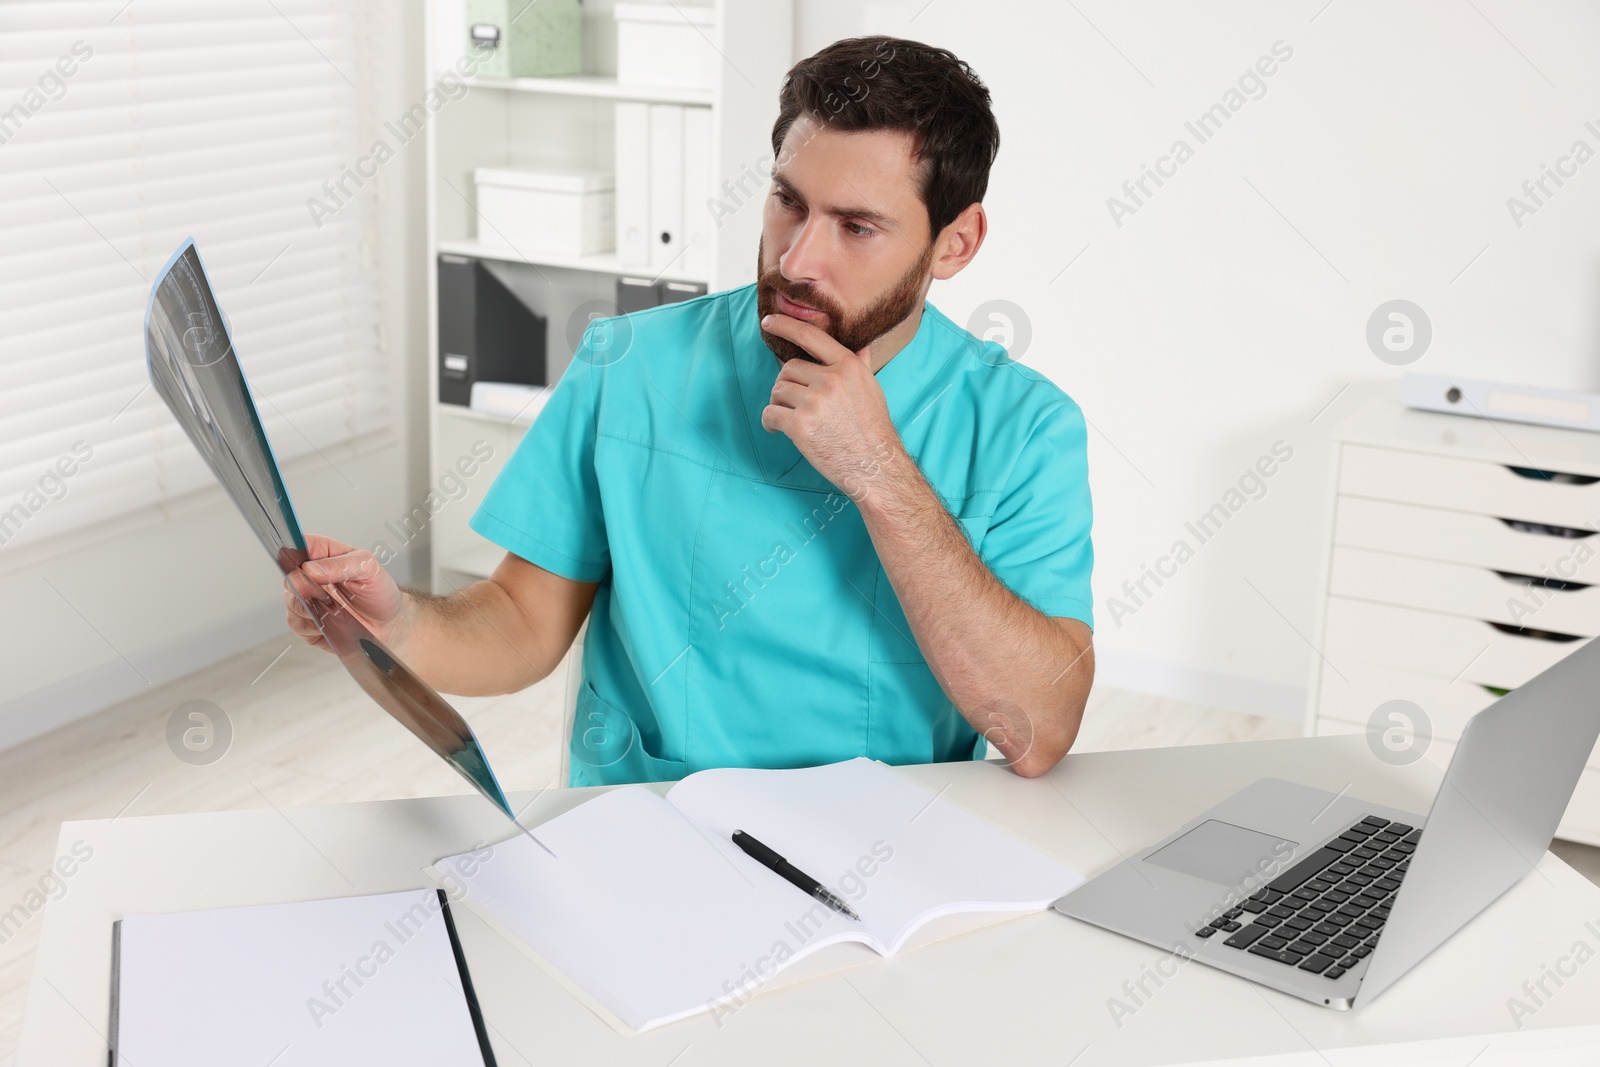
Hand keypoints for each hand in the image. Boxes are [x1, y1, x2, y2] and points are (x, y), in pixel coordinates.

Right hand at [283, 534, 407, 652]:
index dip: (294, 553)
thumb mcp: (368, 568)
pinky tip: (329, 622)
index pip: (298, 545)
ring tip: (333, 608)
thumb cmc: (380, 591)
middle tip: (320, 592)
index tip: (303, 565)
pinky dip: (310, 625)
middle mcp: (311, 576)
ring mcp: (307, 600)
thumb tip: (311, 568)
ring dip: (308, 607)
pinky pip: (296, 623)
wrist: (389, 623)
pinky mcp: (307, 623)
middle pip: (288, 575)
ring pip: (290, 601)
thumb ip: (341, 565)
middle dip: (301, 585)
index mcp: (324, 555)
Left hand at [758, 313, 902, 496]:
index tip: (769, 321)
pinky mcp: (800, 425)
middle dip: (787, 386)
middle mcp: (830, 380)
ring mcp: (814, 402)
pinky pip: (770, 414)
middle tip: (795, 404)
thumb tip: (862, 344)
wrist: (875, 465)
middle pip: (788, 369)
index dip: (786, 326)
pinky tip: (777, 430)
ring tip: (791, 420)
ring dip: (778, 405)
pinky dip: (769, 422)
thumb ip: (860, 364)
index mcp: (847, 366)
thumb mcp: (871, 388)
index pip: (810, 336)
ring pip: (777, 392)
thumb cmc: (873, 428)